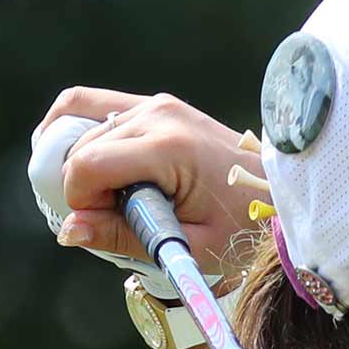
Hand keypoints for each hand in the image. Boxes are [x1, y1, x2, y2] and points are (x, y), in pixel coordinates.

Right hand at [34, 87, 266, 268]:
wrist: (280, 194)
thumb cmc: (244, 225)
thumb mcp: (191, 245)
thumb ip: (125, 237)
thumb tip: (68, 229)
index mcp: (170, 147)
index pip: (87, 166)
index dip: (83, 203)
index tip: (110, 226)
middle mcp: (159, 114)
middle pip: (80, 147)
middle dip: (84, 188)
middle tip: (119, 218)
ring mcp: (156, 103)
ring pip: (78, 123)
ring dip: (78, 163)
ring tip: (105, 196)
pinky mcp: (155, 104)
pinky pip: (90, 104)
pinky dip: (73, 130)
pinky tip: (68, 158)